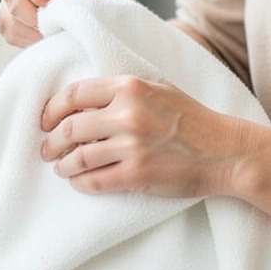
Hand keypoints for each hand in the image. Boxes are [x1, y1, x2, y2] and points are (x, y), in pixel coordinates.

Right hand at [0, 0, 121, 47]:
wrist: (95, 8)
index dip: (26, 10)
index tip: (49, 19)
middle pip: (8, 14)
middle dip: (31, 26)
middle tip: (56, 29)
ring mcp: (11, 8)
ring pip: (8, 29)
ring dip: (31, 36)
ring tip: (55, 33)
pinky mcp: (14, 26)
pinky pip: (13, 39)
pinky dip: (30, 42)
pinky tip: (48, 37)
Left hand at [39, 75, 253, 197]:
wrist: (224, 150)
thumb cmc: (191, 119)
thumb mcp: (158, 88)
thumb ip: (124, 90)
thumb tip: (84, 98)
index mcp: (130, 86)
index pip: (74, 93)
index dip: (52, 109)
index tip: (46, 120)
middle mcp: (128, 113)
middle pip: (70, 127)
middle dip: (52, 141)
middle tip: (47, 149)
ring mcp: (132, 145)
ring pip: (78, 157)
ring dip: (63, 165)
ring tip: (61, 168)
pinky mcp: (137, 174)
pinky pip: (94, 180)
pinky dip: (80, 183)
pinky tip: (79, 182)